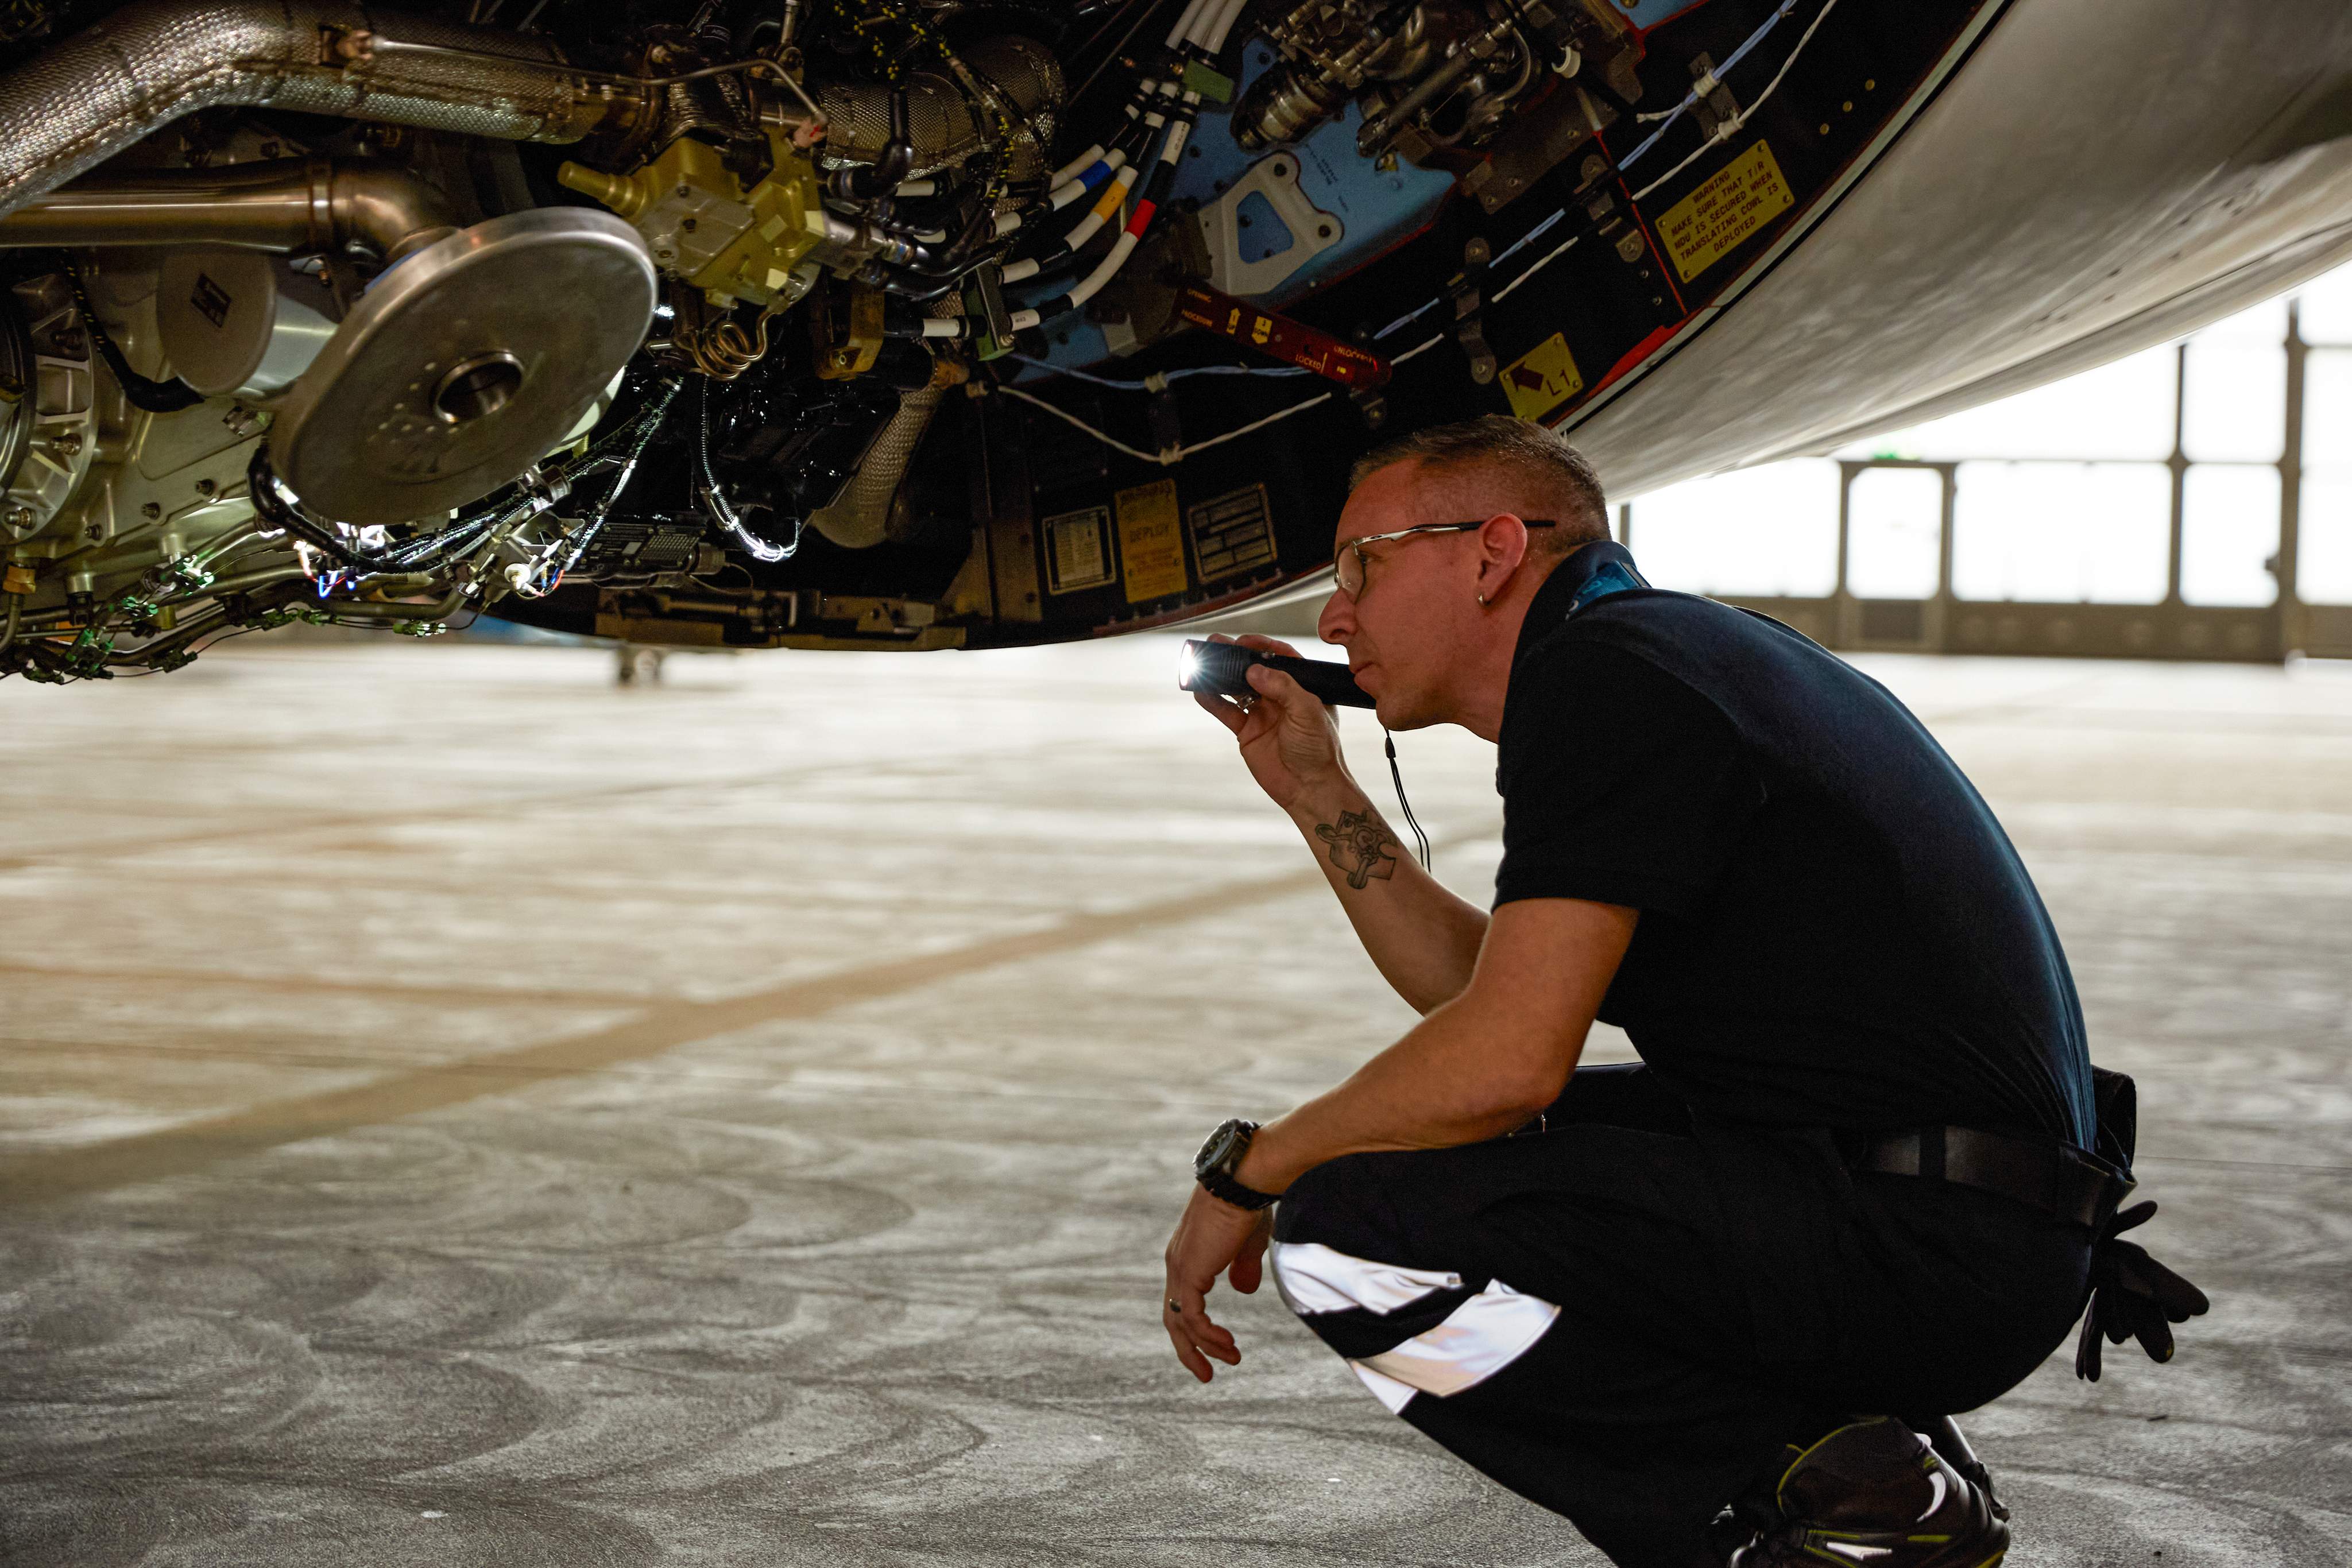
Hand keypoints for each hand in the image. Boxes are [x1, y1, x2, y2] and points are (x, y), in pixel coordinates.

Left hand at [1161, 1182, 1272, 1382]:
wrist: (1242, 1183)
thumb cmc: (1248, 1206)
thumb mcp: (1247, 1245)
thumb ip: (1242, 1269)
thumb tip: (1243, 1291)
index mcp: (1188, 1256)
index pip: (1182, 1301)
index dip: (1195, 1328)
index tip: (1217, 1347)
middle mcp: (1177, 1264)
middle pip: (1173, 1319)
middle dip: (1190, 1350)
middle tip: (1207, 1375)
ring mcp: (1180, 1269)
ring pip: (1181, 1322)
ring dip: (1206, 1346)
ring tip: (1232, 1359)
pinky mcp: (1189, 1273)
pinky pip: (1191, 1316)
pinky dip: (1208, 1335)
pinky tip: (1228, 1344)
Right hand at [1193, 633, 1350, 814]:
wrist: (1310, 788)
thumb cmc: (1319, 750)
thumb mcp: (1308, 712)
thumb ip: (1283, 687)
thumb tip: (1255, 670)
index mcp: (1302, 687)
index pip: (1280, 658)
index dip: (1262, 645)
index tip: (1244, 640)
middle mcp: (1280, 697)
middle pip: (1254, 669)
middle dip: (1235, 656)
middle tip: (1216, 644)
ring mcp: (1262, 714)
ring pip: (1236, 688)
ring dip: (1220, 675)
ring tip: (1203, 661)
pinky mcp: (1247, 732)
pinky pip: (1226, 711)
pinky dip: (1212, 700)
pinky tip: (1200, 690)